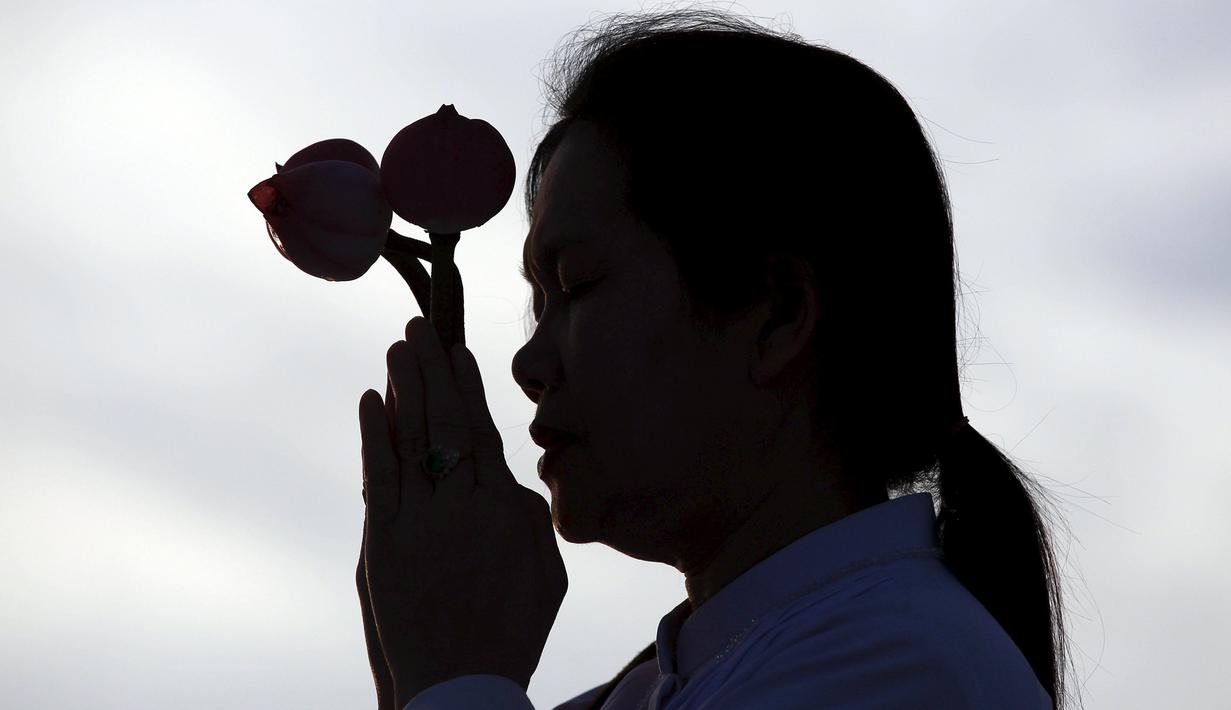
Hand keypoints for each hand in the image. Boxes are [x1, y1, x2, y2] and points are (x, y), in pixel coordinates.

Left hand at [358, 316, 567, 707]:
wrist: (459, 684)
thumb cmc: (512, 630)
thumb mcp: (547, 573)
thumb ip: (528, 515)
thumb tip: (506, 473)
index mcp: (504, 511)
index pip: (482, 431)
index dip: (468, 387)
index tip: (458, 350)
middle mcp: (459, 508)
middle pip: (443, 423)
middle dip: (431, 372)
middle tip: (418, 329)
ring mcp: (417, 524)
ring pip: (409, 441)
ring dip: (402, 390)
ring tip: (396, 350)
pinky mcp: (382, 545)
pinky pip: (378, 478)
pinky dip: (374, 437)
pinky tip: (372, 402)